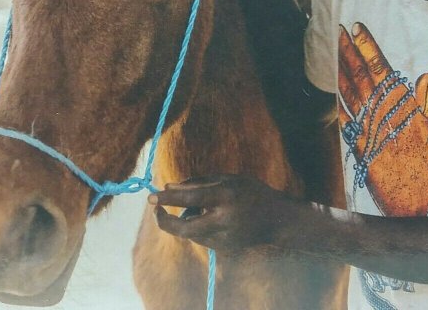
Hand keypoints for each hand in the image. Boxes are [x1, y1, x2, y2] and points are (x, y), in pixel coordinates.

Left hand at [149, 174, 297, 252]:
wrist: (277, 221)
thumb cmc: (251, 192)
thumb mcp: (228, 179)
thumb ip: (199, 182)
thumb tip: (168, 187)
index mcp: (226, 197)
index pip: (190, 198)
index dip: (168, 198)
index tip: (151, 197)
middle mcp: (224, 220)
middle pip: (183, 227)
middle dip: (164, 221)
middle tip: (156, 210)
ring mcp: (224, 238)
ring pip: (190, 232)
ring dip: (184, 219)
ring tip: (198, 206)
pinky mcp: (224, 249)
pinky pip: (200, 238)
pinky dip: (196, 226)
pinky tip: (210, 216)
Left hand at [338, 23, 427, 216]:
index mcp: (402, 110)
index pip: (379, 70)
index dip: (367, 47)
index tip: (355, 27)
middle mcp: (381, 121)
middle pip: (360, 81)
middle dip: (349, 55)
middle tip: (339, 33)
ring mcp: (370, 140)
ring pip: (351, 101)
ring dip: (342, 77)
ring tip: (336, 57)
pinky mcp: (365, 159)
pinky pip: (349, 128)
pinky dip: (343, 111)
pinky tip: (338, 101)